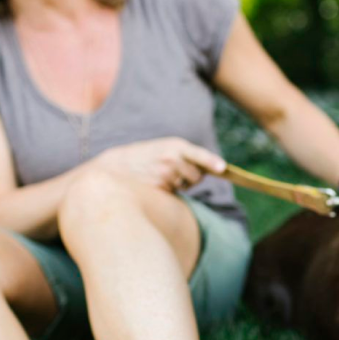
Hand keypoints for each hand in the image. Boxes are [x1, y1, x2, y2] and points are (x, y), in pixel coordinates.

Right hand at [90, 137, 226, 191]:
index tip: (222, 168)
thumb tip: (207, 170)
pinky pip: (176, 193)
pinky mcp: (160, 189)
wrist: (116, 168)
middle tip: (176, 171)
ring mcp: (165, 175)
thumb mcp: (164, 148)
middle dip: (192, 176)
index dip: (211, 161)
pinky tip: (157, 184)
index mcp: (175, 146)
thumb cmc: (144, 157)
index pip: (198, 154)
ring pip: (187, 185)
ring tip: (162, 176)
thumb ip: (184, 155)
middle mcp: (172, 160)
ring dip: (181, 184)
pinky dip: (171, 191)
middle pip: (197, 175)